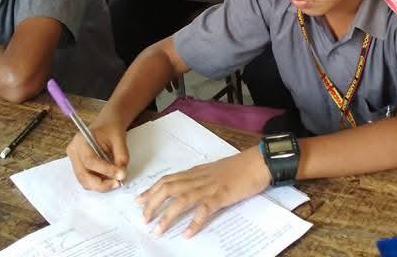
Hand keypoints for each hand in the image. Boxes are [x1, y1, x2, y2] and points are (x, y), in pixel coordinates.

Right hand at [67, 120, 128, 190]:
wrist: (107, 124)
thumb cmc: (112, 128)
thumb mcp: (120, 138)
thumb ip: (121, 156)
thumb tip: (122, 175)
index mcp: (81, 140)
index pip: (90, 161)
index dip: (106, 170)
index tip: (121, 175)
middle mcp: (73, 152)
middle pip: (83, 175)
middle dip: (101, 184)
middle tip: (117, 184)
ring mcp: (74, 161)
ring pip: (84, 181)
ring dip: (101, 185)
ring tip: (115, 181)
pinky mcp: (79, 167)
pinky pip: (87, 180)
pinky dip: (99, 183)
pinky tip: (109, 179)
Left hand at [136, 148, 270, 237]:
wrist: (258, 162)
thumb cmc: (239, 167)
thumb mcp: (215, 171)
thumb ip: (200, 178)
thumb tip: (187, 187)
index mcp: (196, 172)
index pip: (168, 180)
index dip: (151, 190)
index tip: (138, 201)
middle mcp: (199, 179)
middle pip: (168, 188)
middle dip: (153, 203)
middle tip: (143, 219)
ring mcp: (210, 187)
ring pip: (181, 199)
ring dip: (167, 216)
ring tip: (158, 230)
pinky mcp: (222, 196)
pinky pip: (204, 210)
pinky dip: (194, 222)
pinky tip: (187, 233)